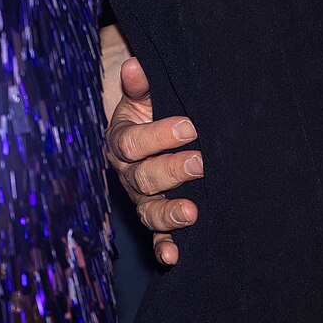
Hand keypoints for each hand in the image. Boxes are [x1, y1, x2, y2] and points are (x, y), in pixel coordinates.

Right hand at [106, 55, 201, 265]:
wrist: (145, 131)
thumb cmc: (149, 109)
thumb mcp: (142, 95)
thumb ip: (140, 84)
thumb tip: (133, 66)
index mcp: (121, 141)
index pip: (132, 142)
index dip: (158, 135)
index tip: (190, 126)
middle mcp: (128, 173)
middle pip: (143, 177)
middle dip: (172, 171)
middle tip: (200, 162)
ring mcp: (141, 198)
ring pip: (149, 210)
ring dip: (169, 213)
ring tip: (191, 212)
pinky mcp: (155, 216)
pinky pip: (156, 236)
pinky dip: (163, 247)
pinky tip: (173, 257)